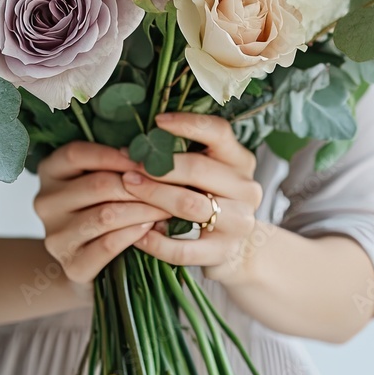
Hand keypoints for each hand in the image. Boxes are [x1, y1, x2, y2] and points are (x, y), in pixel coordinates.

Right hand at [33, 142, 170, 289]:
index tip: (146, 157)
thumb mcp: (100, 176)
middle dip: (140, 184)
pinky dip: (134, 233)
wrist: (91, 260)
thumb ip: (116, 163)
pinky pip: (108, 245)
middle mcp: (45, 202)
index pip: (76, 154)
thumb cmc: (102, 205)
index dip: (114, 154)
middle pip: (97, 185)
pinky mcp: (72, 265)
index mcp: (50, 171)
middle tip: (170, 183)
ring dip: (143, 209)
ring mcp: (56, 236)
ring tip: (167, 206)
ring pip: (106, 215)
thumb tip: (152, 152)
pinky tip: (152, 227)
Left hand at [121, 112, 263, 285]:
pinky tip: (137, 234)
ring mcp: (238, 222)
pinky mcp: (223, 252)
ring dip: (153, 195)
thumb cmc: (211, 197)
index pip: (219, 132)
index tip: (156, 121)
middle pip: (198, 169)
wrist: (238, 246)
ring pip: (190, 204)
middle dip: (158, 166)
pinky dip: (155, 241)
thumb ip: (185, 153)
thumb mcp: (209, 170)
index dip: (187, 124)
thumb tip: (140, 137)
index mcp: (240, 160)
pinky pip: (183, 249)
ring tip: (128, 187)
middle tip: (128, 164)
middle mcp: (245, 188)